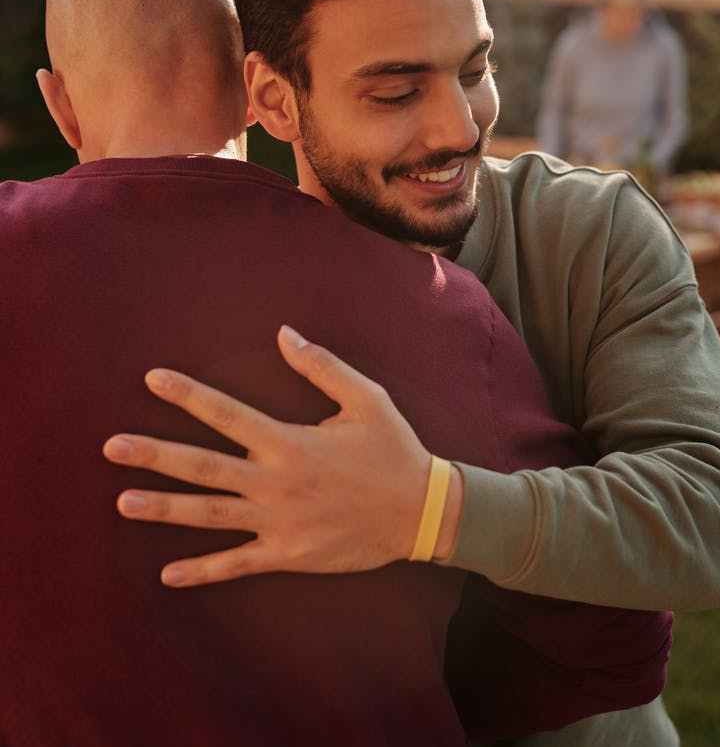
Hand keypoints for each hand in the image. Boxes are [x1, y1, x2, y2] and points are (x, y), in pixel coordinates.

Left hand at [104, 326, 449, 586]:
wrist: (419, 511)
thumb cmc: (393, 448)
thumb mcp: (366, 398)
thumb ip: (322, 366)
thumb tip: (283, 334)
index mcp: (291, 442)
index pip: (227, 414)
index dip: (188, 395)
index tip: (153, 379)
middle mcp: (276, 483)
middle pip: (203, 467)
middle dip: (154, 455)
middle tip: (112, 447)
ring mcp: (278, 523)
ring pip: (209, 516)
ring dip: (164, 509)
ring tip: (123, 502)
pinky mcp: (288, 554)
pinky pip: (237, 564)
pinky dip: (202, 571)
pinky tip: (168, 574)